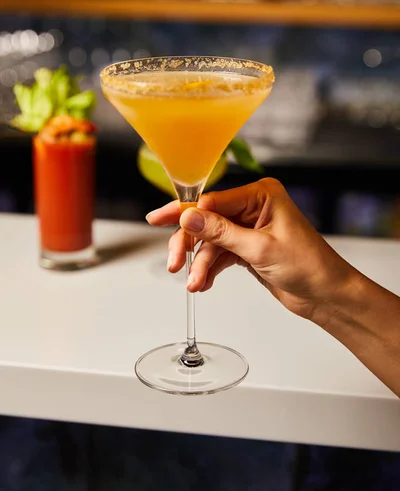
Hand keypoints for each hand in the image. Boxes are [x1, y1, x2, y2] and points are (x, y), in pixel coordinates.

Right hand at [147, 179, 355, 324]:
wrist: (325, 295)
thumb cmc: (309, 265)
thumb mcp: (259, 248)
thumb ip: (220, 232)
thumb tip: (189, 217)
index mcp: (261, 195)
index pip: (213, 200)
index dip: (186, 212)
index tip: (161, 220)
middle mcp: (253, 207)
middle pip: (207, 220)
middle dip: (190, 242)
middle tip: (175, 261)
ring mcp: (249, 228)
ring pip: (210, 241)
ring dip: (200, 263)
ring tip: (194, 283)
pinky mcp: (247, 247)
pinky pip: (219, 254)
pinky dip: (210, 269)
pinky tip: (202, 283)